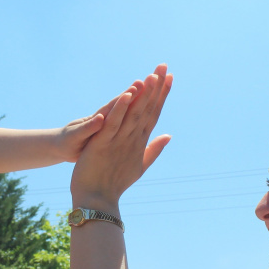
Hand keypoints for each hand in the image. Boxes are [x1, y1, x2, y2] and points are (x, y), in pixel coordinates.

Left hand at [70, 64, 171, 209]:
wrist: (98, 201)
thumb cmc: (115, 183)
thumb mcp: (139, 165)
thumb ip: (154, 149)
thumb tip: (169, 135)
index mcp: (140, 141)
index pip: (154, 113)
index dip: (162, 95)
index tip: (170, 78)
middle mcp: (133, 139)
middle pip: (147, 109)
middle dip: (156, 87)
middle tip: (165, 67)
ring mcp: (120, 141)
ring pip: (134, 114)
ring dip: (144, 94)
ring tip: (152, 75)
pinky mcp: (104, 144)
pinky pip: (113, 124)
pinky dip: (121, 109)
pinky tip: (128, 93)